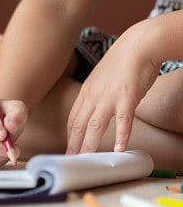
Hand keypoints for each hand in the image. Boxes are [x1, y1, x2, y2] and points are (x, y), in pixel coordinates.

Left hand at [66, 26, 158, 153]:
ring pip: (96, 126)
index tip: (68, 150)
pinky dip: (122, 135)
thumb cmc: (122, 62)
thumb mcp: (100, 79)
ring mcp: (109, 97)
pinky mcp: (127, 97)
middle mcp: (93, 96)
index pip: (73, 119)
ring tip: (86, 160)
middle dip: (74, 146)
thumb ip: (95, 95)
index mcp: (86, 92)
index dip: (69, 137)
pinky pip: (123, 120)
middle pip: (79, 125)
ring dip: (90, 145)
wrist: (139, 44)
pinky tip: (121, 148)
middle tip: (71, 162)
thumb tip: (93, 110)